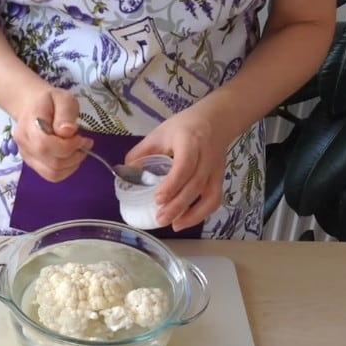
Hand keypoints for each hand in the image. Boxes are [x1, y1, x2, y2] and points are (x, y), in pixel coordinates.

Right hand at [12, 87, 92, 181]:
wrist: (31, 106)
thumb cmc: (49, 101)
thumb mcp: (62, 98)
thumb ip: (65, 113)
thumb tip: (68, 132)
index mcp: (29, 125)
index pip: (46, 145)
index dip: (68, 146)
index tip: (82, 138)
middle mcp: (24, 144)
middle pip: (52, 163)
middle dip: (74, 156)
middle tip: (84, 143)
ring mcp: (27, 156)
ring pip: (52, 174)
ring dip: (72, 165)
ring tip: (78, 150)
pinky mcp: (32, 164)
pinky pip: (51, 175)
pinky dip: (66, 170)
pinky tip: (71, 157)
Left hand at [125, 108, 230, 231]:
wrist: (215, 120)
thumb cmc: (183, 127)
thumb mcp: (158, 134)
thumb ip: (141, 153)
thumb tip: (125, 176)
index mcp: (190, 141)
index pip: (184, 166)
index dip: (172, 184)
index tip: (157, 199)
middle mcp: (206, 157)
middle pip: (195, 185)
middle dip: (178, 205)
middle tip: (159, 219)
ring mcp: (215, 169)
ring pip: (209, 196)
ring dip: (193, 214)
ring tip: (173, 225)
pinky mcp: (219, 178)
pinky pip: (214, 200)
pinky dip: (202, 214)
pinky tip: (185, 221)